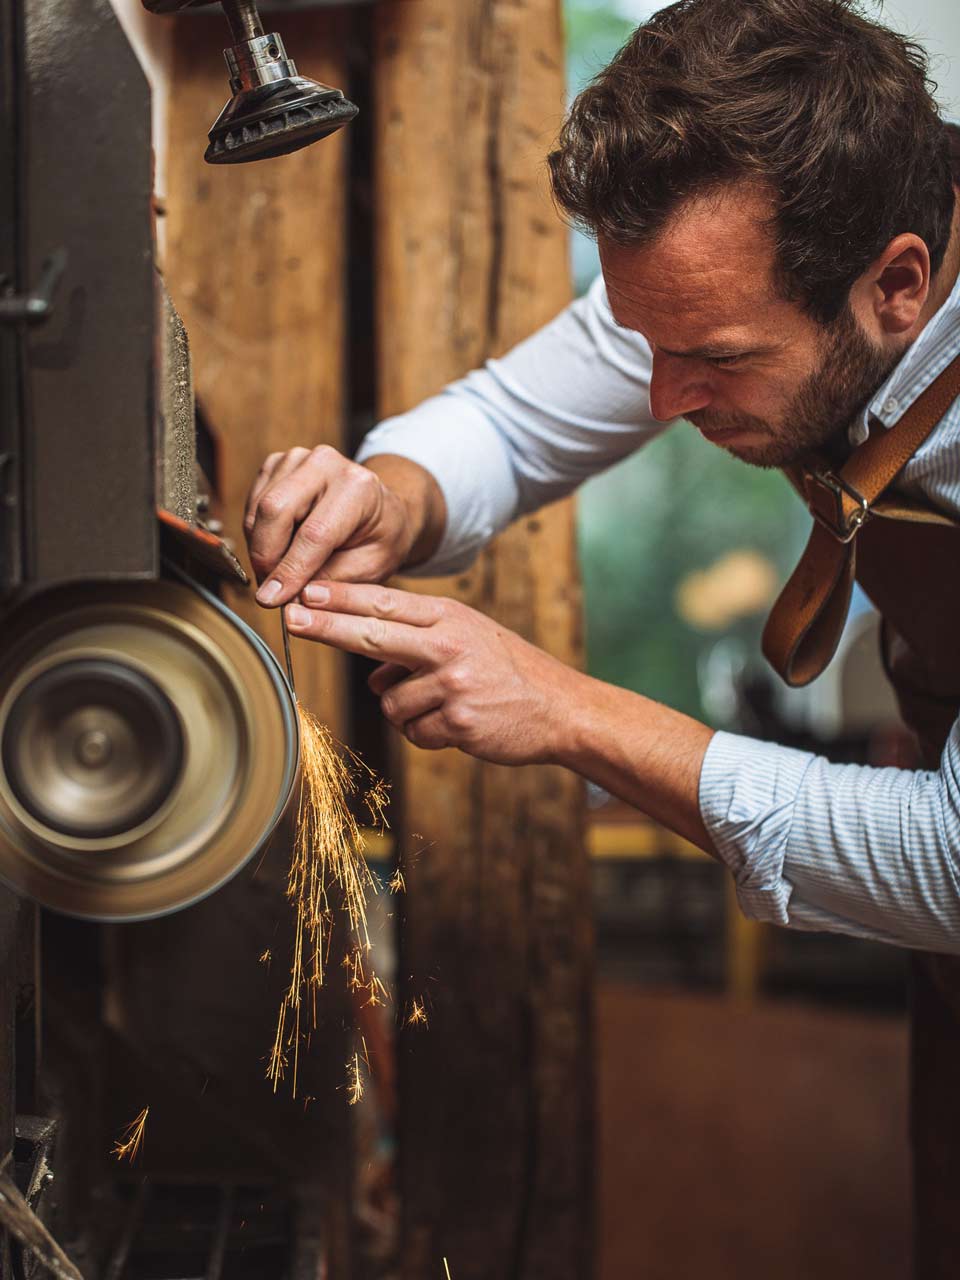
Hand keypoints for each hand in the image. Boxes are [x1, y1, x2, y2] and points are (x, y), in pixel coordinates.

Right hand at [243, 448, 443, 606]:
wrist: (381, 509)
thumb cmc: (380, 537)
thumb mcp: (371, 567)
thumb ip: (330, 581)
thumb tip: (289, 597)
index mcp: (358, 487)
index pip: (313, 533)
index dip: (289, 570)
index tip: (272, 599)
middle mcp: (325, 463)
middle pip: (274, 510)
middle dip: (266, 557)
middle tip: (272, 589)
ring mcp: (297, 459)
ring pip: (258, 509)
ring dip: (261, 548)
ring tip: (281, 570)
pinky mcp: (276, 465)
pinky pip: (252, 505)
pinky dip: (258, 534)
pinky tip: (279, 547)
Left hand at [283, 582, 582, 764]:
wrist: (561, 708)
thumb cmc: (508, 671)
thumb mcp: (469, 637)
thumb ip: (418, 643)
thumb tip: (370, 669)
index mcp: (450, 617)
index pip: (385, 602)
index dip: (341, 597)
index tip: (305, 591)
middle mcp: (449, 644)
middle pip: (372, 634)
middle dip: (327, 626)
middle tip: (292, 618)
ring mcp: (454, 682)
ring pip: (390, 700)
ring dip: (407, 710)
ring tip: (446, 705)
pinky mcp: (459, 721)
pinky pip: (414, 731)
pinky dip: (428, 734)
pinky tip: (459, 725)